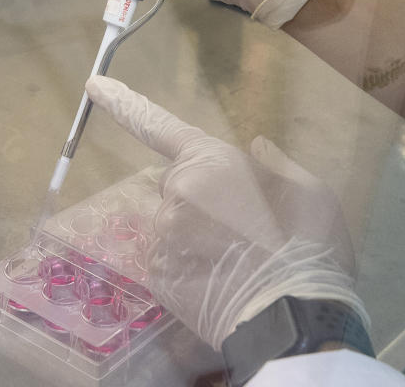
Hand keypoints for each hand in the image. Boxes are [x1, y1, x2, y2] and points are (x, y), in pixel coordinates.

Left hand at [85, 75, 366, 349]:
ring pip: (174, 225)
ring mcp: (164, 237)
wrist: (293, 320)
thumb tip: (255, 147)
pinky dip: (189, 267)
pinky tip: (221, 280)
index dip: (126, 104)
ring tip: (238, 260)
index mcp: (213, 161)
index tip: (93, 85)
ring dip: (196, 235)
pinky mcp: (158, 277)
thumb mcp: (311, 192)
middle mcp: (179, 192)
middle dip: (202, 196)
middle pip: (178, 184)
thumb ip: (276, 166)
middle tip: (244, 227)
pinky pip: (170, 260)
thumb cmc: (309, 247)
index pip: (160, 126)